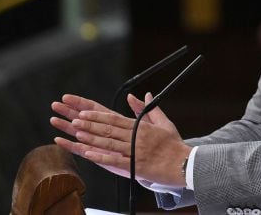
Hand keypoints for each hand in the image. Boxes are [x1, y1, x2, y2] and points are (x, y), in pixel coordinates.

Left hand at [50, 93, 190, 186]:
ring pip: (109, 143)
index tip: (85, 113)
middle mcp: (136, 138)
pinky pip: (115, 160)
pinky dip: (101, 156)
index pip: (115, 119)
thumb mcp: (164, 123)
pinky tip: (89, 153)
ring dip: (92, 138)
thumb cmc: (174, 145)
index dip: (98, 116)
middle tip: (75, 120)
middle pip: (109, 129)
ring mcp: (135, 152)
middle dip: (90, 124)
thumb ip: (150, 109)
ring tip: (78, 133)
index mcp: (141, 127)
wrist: (185, 164)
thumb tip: (144, 94)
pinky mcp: (136, 166)